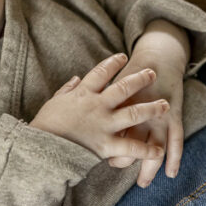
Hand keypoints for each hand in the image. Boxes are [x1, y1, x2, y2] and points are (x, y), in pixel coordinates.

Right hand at [30, 53, 168, 161]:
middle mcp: (97, 106)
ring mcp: (104, 125)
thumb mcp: (54, 102)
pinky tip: (159, 150)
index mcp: (83, 94)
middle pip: (123, 88)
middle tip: (152, 73)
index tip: (123, 56)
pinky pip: (131, 147)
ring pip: (133, 113)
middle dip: (139, 79)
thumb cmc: (44, 126)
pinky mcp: (106, 145)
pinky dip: (146, 149)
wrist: (40, 148)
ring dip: (151, 108)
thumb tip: (76, 79)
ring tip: (165, 105)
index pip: (101, 73)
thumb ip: (67, 90)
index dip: (113, 63)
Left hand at [108, 21, 188, 186]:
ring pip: (155, 146)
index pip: (107, 133)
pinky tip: (171, 174)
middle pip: (129, 143)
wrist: (158, 59)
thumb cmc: (129, 77)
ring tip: (142, 183)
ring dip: (148, 167)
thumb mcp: (109, 87)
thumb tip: (78, 125)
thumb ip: (95, 103)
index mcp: (117, 104)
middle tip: (112, 170)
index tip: (97, 156)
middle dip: (122, 161)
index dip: (102, 148)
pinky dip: (175, 158)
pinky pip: (176, 140)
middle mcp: (138, 111)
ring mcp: (158, 114)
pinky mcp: (174, 114)